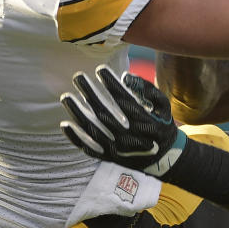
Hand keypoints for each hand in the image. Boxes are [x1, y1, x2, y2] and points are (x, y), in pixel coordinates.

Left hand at [60, 65, 186, 176]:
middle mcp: (131, 138)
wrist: (163, 158)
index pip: (125, 101)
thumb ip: (147, 90)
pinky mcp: (110, 157)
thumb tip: (125, 76)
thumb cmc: (161, 124)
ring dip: (78, 113)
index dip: (111, 85)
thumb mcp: (163, 106)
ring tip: (66, 97)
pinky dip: (76, 138)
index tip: (100, 69)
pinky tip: (65, 124)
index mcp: (146, 123)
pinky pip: (90, 149)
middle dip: (90, 94)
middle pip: (106, 115)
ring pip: (94, 132)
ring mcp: (119, 150)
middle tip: (78, 77)